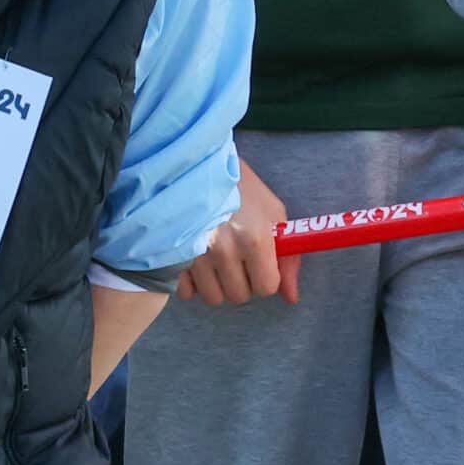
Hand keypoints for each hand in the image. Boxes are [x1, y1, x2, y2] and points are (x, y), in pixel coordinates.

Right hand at [177, 157, 301, 306]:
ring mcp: (195, 255)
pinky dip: (193, 282)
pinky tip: (198, 260)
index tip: (261, 265)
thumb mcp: (274, 214)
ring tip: (219, 258)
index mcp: (254, 239)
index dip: (266, 277)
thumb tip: (292, 297)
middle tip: (239, 258)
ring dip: (219, 284)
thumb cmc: (243, 189)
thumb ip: (288, 258)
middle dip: (243, 281)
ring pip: (213, 297)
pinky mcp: (171, 256)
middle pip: (239, 296)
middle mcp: (224, 250)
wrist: (201, 166)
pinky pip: (186, 292)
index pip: (266, 287)